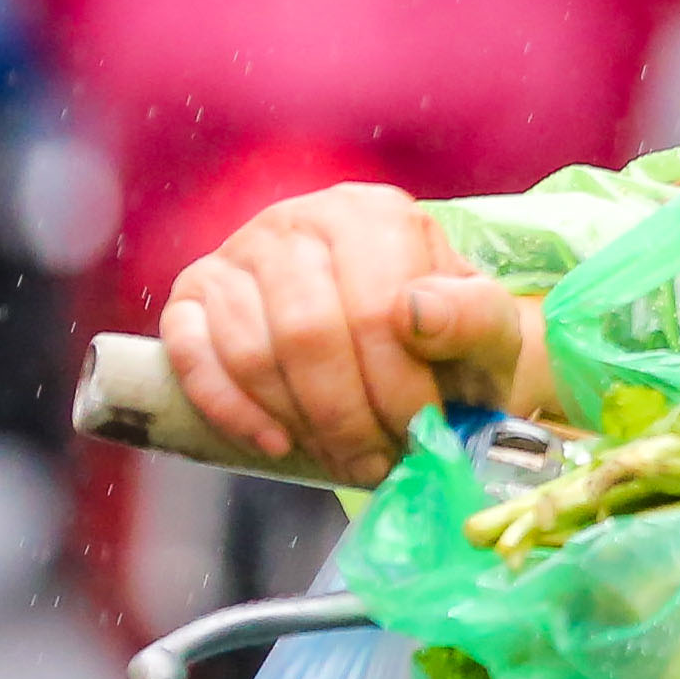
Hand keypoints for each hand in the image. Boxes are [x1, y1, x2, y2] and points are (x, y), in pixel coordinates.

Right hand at [161, 183, 552, 486]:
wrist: (405, 349)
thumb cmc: (450, 341)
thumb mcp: (489, 332)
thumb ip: (473, 319)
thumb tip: (416, 315)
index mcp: (376, 216)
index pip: (376, 311)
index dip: (397, 387)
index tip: (419, 435)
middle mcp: (301, 220)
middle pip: (308, 335)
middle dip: (346, 417)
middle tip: (375, 463)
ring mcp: (239, 252)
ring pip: (252, 351)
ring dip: (298, 420)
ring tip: (342, 457)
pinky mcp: (193, 293)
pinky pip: (191, 353)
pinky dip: (228, 407)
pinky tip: (274, 443)